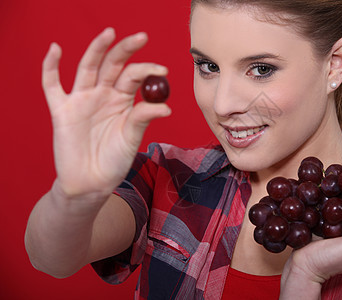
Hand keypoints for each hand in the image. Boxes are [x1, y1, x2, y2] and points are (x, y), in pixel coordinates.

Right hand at [43, 28, 170, 199]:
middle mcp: (103, 95)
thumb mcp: (132, 138)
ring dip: (96, 49)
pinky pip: (52, 85)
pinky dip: (50, 67)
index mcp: (122, 100)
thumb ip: (143, 119)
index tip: (163, 71)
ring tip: (109, 33)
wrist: (92, 183)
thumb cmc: (114, 160)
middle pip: (113, 65)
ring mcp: (82, 100)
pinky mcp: (61, 110)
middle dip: (126, 49)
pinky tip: (55, 49)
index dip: (147, 70)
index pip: (134, 76)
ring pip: (87, 68)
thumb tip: (165, 107)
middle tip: (141, 36)